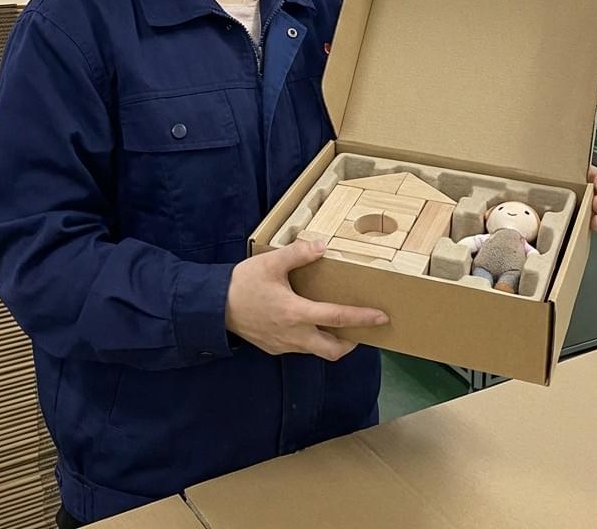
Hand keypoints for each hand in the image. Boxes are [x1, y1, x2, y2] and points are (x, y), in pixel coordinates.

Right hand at [225, 239, 388, 360]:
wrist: (214, 307)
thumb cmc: (243, 283)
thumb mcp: (271, 263)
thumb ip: (298, 254)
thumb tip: (323, 246)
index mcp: (297, 312)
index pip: (338, 318)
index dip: (362, 318)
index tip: (381, 318)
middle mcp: (294, 335)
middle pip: (333, 350)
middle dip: (351, 342)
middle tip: (361, 329)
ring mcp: (284, 345)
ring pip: (317, 351)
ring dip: (331, 341)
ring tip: (338, 325)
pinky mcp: (274, 348)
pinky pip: (300, 348)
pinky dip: (312, 340)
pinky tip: (308, 324)